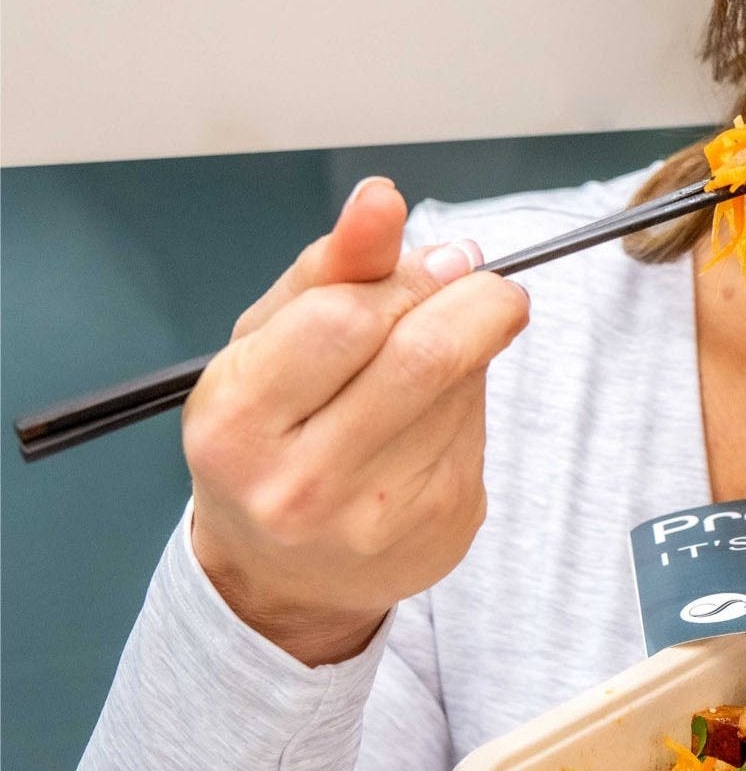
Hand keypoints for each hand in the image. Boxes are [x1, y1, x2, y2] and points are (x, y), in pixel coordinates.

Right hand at [183, 176, 530, 665]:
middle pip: (424, 355)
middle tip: (478, 284)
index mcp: (239, 422)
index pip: (345, 319)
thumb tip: (383, 199)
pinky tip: (436, 410)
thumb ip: (329, 266)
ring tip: (435, 351)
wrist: (281, 571)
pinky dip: (473, 397)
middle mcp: (302, 482)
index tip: (439, 259)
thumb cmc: (268, 433)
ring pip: (463, 388)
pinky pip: (481, 429)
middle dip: (471, 299)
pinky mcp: (444, 527)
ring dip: (471, 346)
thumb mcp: (267, 341)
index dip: (407, 275)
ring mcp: (379, 516)